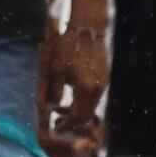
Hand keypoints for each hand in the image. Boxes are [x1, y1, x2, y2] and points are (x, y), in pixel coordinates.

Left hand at [40, 20, 108, 156]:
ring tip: (63, 109)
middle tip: (59, 122)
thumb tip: (50, 107)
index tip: (57, 127)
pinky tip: (74, 95)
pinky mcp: (105, 77)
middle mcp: (97, 89)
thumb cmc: (68, 47)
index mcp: (85, 89)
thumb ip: (54, 91)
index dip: (67, 124)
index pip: (78, 116)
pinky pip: (95, 96)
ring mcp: (103, 83)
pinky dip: (85, 101)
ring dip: (79, 112)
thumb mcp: (55, 69)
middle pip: (87, 114)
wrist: (87, 29)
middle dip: (73, 122)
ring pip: (92, 106)